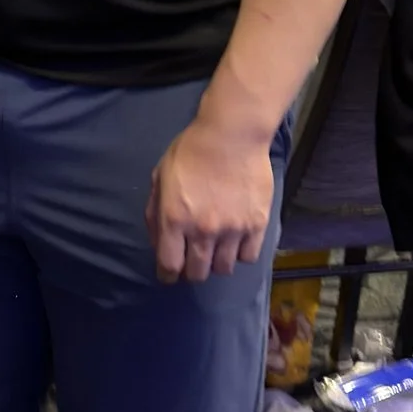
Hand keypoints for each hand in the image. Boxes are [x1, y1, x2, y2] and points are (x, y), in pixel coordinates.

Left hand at [145, 114, 276, 283]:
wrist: (231, 136)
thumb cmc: (190, 152)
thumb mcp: (160, 178)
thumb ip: (155, 213)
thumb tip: (158, 244)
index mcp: (174, 218)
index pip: (169, 265)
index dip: (167, 275)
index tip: (169, 275)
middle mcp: (203, 230)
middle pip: (197, 273)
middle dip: (191, 271)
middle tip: (192, 261)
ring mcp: (232, 229)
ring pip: (224, 268)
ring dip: (216, 263)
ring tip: (215, 250)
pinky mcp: (257, 225)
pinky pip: (248, 256)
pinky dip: (240, 254)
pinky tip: (235, 241)